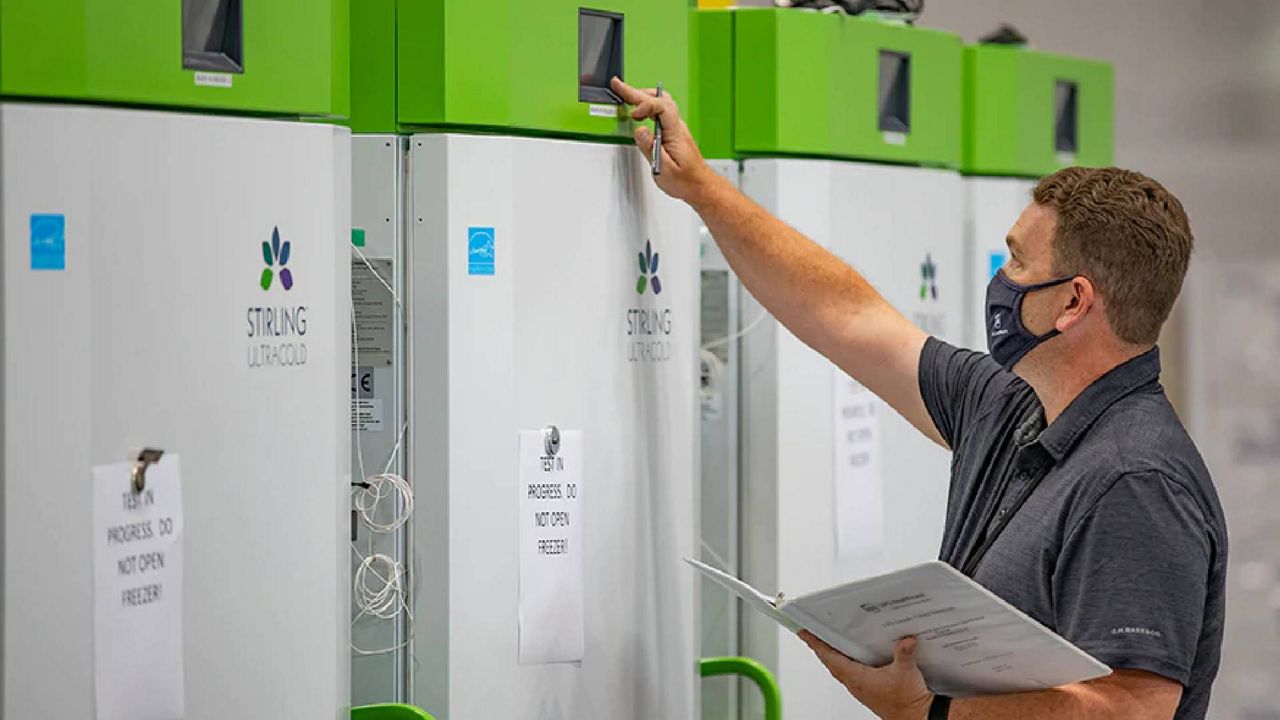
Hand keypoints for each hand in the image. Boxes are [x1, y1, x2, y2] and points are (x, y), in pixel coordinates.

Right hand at [610, 77, 718, 203]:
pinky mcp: (673, 132)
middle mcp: (677, 126)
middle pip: (659, 99)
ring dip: (642, 96)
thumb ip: (650, 148)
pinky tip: (638, 109)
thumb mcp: (664, 169)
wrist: (700, 186)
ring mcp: (676, 128)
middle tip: (618, 86)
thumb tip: (639, 130)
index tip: (633, 115)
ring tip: (625, 93)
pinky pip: (660, 111)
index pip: (662, 107)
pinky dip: (646, 106)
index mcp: (675, 133)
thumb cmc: (685, 180)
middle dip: (636, 92)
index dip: (645, 105)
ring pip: (660, 102)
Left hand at [800, 631, 933, 719]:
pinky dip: (846, 660)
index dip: (815, 643)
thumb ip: (904, 653)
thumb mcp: (906, 672)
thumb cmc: (907, 702)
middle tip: (810, 632)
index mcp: (857, 678)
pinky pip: (850, 671)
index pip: (830, 657)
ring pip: (839, 667)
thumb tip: (906, 640)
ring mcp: (860, 686)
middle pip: (831, 661)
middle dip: (820, 646)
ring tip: (825, 639)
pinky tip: (853, 653)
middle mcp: (855, 683)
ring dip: (831, 654)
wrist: (916, 717)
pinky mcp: (868, 688)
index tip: (804, 633)